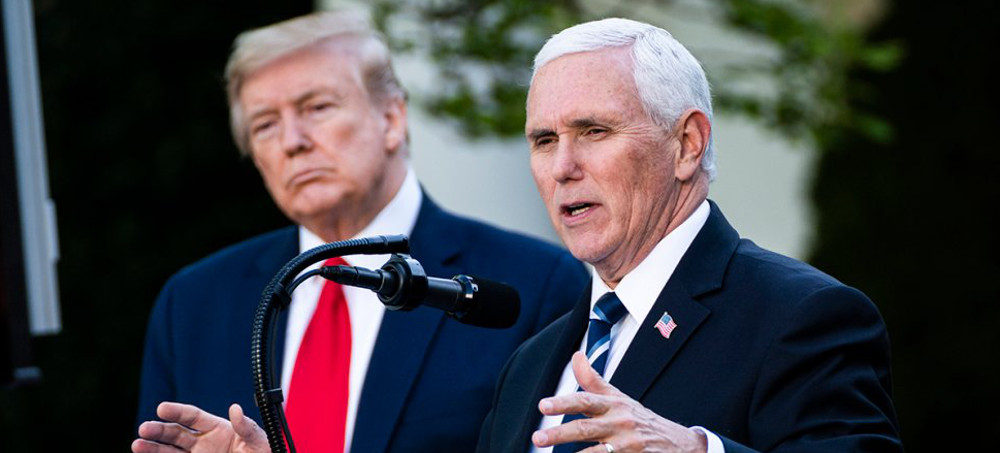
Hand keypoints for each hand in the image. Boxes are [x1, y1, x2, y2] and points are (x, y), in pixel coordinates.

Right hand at [132, 402, 270, 452]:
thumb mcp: (259, 441)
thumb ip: (246, 427)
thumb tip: (236, 409)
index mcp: (219, 428)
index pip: (193, 416)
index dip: (177, 411)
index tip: (161, 408)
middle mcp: (204, 442)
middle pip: (176, 433)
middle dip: (159, 430)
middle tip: (144, 428)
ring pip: (169, 451)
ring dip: (153, 448)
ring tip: (136, 445)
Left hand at [531, 352, 707, 452]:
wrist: (678, 444)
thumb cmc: (640, 419)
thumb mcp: (619, 398)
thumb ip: (593, 380)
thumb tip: (575, 356)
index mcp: (614, 405)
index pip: (585, 401)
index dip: (563, 403)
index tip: (542, 405)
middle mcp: (620, 424)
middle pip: (586, 430)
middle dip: (560, 433)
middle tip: (537, 438)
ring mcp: (628, 447)